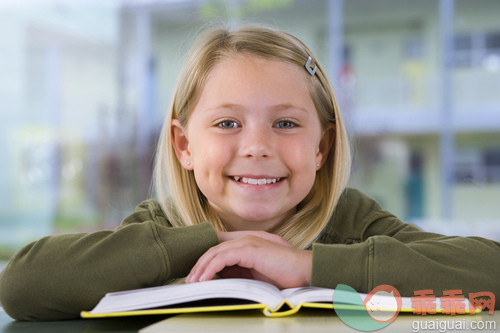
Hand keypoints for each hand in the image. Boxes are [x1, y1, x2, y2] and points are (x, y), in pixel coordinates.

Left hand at [185, 231, 311, 288]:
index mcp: (248, 243)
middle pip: (213, 248)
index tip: (195, 275)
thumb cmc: (286, 275)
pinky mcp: (250, 249)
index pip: (219, 246)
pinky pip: (222, 258)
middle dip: (198, 265)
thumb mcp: (257, 273)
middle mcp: (246, 238)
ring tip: (193, 283)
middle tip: (189, 281)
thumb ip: (240, 271)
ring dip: (201, 268)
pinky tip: (204, 280)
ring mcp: (248, 241)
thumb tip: (220, 278)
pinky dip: (210, 269)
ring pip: (215, 252)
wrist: (306, 271)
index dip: (204, 259)